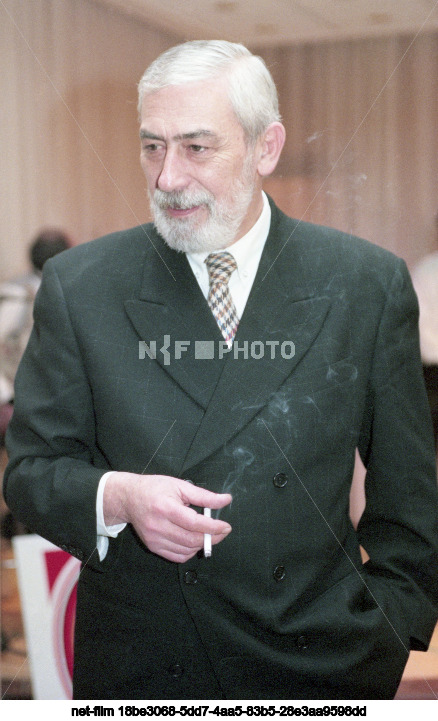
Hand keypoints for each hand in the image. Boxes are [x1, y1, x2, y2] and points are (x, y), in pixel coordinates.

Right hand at [104, 472, 231, 562]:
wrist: (129, 498)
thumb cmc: (155, 488)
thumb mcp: (180, 486)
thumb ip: (204, 495)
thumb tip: (226, 500)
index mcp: (165, 508)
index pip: (193, 523)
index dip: (212, 527)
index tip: (226, 526)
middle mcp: (158, 526)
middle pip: (191, 539)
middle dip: (212, 537)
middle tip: (222, 531)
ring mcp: (154, 539)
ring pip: (186, 550)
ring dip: (202, 544)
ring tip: (208, 534)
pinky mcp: (153, 547)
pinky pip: (177, 557)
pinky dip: (190, 551)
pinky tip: (193, 541)